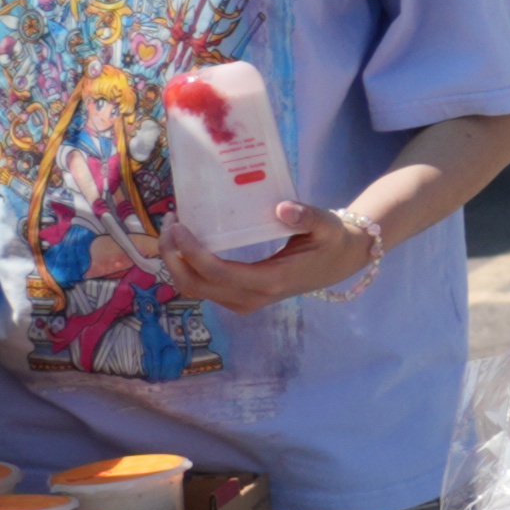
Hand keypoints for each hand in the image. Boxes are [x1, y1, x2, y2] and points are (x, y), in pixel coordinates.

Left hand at [142, 198, 379, 314]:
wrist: (339, 263)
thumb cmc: (331, 241)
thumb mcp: (326, 225)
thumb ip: (307, 216)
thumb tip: (283, 208)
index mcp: (269, 280)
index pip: (217, 272)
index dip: (191, 252)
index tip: (178, 225)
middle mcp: (251, 297)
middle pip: (196, 285)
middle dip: (172, 257)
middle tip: (169, 223)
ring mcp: (243, 301)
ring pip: (195, 290)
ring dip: (176, 263)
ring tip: (172, 230)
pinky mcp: (239, 297)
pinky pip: (203, 288)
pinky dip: (187, 267)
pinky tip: (186, 243)